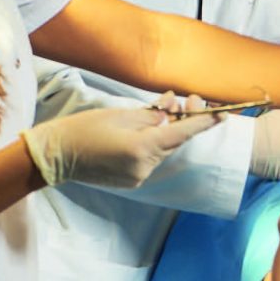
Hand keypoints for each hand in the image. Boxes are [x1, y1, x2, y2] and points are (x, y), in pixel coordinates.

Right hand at [22, 99, 225, 190]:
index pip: (182, 133)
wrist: (56, 156)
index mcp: (143, 148)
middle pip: (174, 140)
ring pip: (163, 149)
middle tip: (184, 99)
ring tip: (156, 110)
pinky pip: (150, 159)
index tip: (222, 114)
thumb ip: (152, 115)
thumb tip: (172, 113)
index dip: (204, 122)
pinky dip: (151, 144)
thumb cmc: (84, 129)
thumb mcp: (121, 115)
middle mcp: (145, 166)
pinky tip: (140, 132)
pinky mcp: (132, 181)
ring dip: (165, 131)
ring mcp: (139, 176)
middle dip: (182, 120)